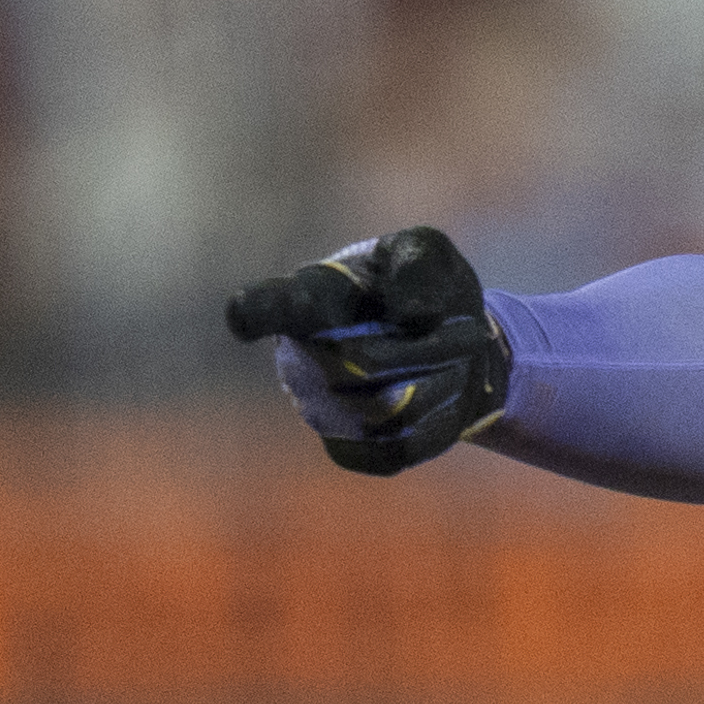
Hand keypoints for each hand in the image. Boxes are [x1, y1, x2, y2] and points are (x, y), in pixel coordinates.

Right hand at [225, 227, 508, 476]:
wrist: (454, 346)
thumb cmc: (427, 288)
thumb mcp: (430, 254)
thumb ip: (418, 264)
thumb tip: (412, 313)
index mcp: (312, 295)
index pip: (275, 305)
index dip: (259, 312)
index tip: (243, 318)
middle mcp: (301, 355)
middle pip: (369, 362)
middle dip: (433, 345)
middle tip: (460, 326)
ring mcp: (319, 407)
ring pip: (393, 411)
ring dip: (443, 383)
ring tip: (450, 359)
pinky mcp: (347, 447)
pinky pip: (397, 450)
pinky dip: (436, 427)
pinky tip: (439, 399)